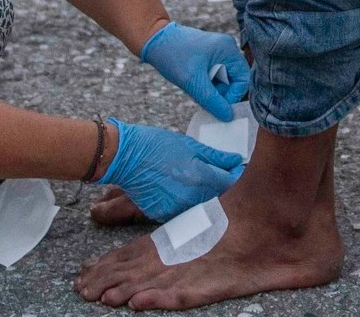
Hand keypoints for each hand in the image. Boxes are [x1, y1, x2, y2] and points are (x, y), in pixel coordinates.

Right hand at [96, 120, 244, 220]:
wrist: (123, 158)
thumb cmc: (154, 146)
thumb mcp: (188, 144)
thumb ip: (214, 156)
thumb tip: (235, 160)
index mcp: (199, 178)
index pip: (229, 181)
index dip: (236, 173)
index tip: (237, 167)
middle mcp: (190, 198)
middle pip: (217, 196)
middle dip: (222, 184)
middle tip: (221, 172)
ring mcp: (175, 209)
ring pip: (201, 205)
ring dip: (205, 194)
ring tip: (198, 179)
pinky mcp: (163, 215)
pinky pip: (183, 211)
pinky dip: (187, 201)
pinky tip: (181, 188)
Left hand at [141, 21, 250, 121]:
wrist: (153, 40)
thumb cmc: (173, 56)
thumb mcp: (193, 82)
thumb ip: (212, 101)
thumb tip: (228, 117)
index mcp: (228, 49)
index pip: (243, 79)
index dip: (233, 96)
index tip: (218, 106)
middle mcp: (227, 48)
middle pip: (234, 80)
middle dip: (221, 93)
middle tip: (204, 100)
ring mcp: (218, 51)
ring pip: (223, 79)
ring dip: (212, 89)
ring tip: (196, 89)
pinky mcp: (209, 56)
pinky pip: (215, 75)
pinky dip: (207, 84)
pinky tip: (194, 84)